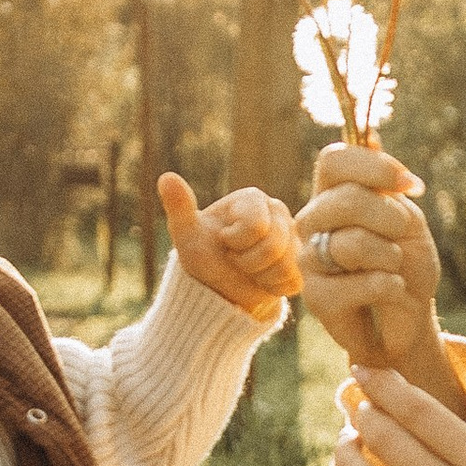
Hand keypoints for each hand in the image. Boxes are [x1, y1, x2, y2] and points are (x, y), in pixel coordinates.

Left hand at [161, 174, 298, 323]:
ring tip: (248, 269)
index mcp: (253, 199)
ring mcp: (293, 238)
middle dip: (248, 262)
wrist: (217, 285)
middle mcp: (279, 213)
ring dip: (259, 276)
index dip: (236, 242)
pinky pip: (293, 282)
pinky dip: (272, 287)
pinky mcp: (300, 263)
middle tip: (235, 259)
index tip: (224, 241)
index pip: (255, 226)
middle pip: (274, 247)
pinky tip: (261, 279)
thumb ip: (179, 206)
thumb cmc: (203, 253)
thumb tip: (166, 177)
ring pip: (286, 266)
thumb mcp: (186, 233)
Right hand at [292, 144, 463, 402]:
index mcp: (331, 196)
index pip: (334, 160)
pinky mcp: (316, 297)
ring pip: (354, 243)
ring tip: (392, 268)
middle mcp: (312, 222)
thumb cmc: (404, 265)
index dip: (374, 166)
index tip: (409, 185)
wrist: (407, 318)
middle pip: (347, 199)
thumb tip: (372, 136)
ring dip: (391, 257)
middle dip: (391, 218)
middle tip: (402, 235)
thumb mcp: (406, 219)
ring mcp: (309, 259)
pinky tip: (390, 292)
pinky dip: (391, 286)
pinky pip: (363, 282)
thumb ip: (386, 186)